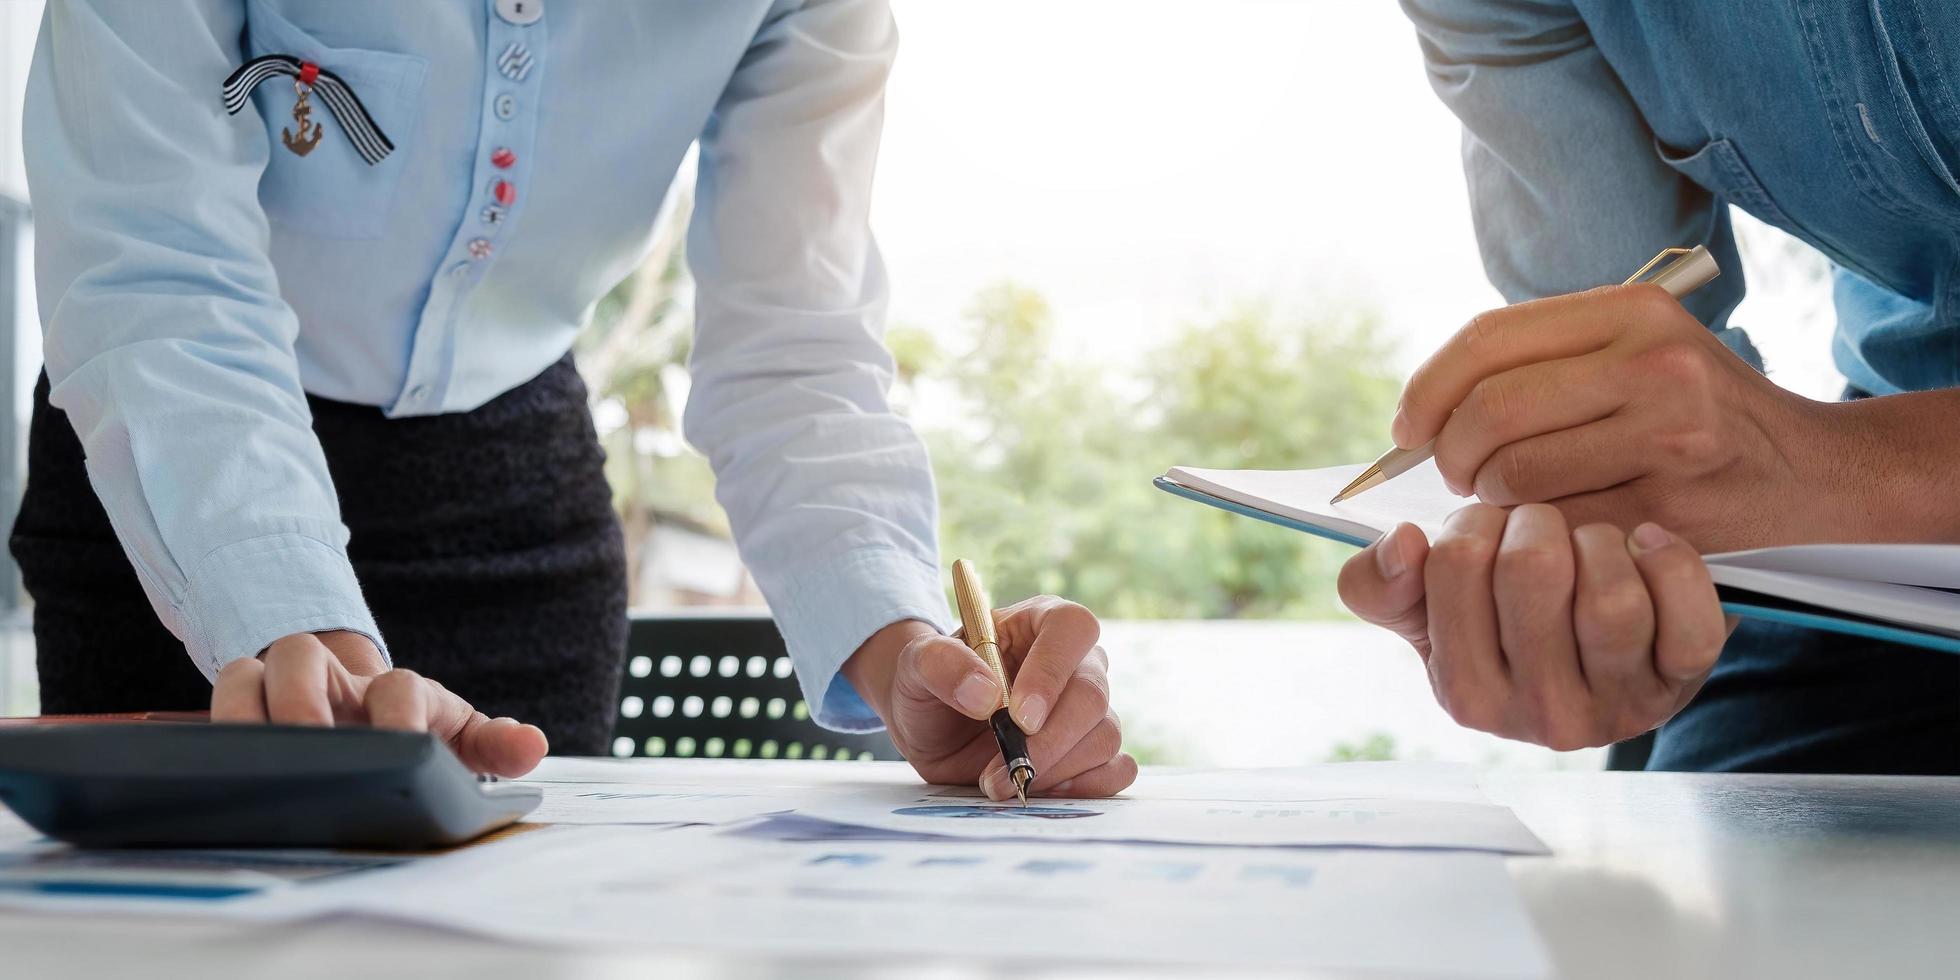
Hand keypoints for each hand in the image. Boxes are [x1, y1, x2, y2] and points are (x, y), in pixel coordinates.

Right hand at [210, 630, 548, 776]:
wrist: (365, 717)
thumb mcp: (461, 739)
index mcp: (394, 692)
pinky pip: (213, 705)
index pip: (397, 687)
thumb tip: (533, 747)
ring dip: (241, 711)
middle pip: (301, 656)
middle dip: (301, 700)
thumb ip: (495, 744)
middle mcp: (334, 682)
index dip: (399, 714)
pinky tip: (211, 771)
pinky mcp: (245, 715)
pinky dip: (210, 729)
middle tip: (309, 746)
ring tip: (246, 759)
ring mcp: (283, 693)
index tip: (403, 747)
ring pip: (245, 673)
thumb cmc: (416, 731)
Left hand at [843, 598, 1135, 800]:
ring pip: (1104, 736)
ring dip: (1053, 770)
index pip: (1072, 629)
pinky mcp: (1092, 752)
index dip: (1052, 672)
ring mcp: (1090, 709)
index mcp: (1041, 622)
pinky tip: (1039, 789)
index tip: (1020, 718)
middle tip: (1003, 769)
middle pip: (1092, 694)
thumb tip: (985, 696)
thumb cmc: (929, 684)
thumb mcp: (916, 665)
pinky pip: (1116, 770)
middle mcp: (1077, 662)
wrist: (931, 727)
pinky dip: (1084, 787)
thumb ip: (941, 665)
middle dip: (1048, 741)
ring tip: (1000, 782)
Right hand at [1338, 503, 1735, 749]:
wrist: (1601, 663)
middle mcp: (1539, 714)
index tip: (1487, 530)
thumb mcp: (1430, 612)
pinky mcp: (1681, 685)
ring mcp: (1617, 705)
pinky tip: (1648, 546)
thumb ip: (1382, 584)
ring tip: (1590, 542)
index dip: (1473, 523)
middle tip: (1539, 526)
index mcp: (1465, 694)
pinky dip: (1670, 563)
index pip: (1454, 563)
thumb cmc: (1506, 626)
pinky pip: (1688, 618)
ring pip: (1610, 599)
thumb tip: (1402, 543)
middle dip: (1535, 522)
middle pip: (1532, 571)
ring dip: (1599, 541)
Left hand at [1394, 283, 1840, 551]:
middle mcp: (1652, 359)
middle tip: (1458, 477)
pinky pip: (1560, 524)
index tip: (1405, 429)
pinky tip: (1552, 529)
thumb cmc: (1697, 412)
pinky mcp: (1676, 502)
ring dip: (1492, 500)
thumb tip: (1424, 410)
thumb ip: (1542, 361)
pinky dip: (1536, 534)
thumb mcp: (1635, 351)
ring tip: (1510, 501)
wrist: (1813, 470)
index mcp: (1629, 309)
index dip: (1427, 388)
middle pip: (1490, 410)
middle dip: (1452, 455)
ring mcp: (1670, 431)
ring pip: (1517, 474)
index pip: (1486, 338)